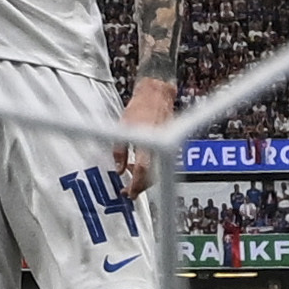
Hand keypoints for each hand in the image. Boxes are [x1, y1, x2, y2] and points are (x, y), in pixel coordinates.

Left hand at [117, 79, 175, 202]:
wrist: (158, 95)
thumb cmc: (139, 109)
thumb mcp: (122, 128)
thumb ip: (119, 150)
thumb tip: (118, 170)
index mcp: (147, 142)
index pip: (142, 170)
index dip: (135, 184)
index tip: (128, 193)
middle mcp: (160, 146)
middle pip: (153, 175)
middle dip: (140, 186)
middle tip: (128, 192)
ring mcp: (167, 146)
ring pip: (158, 171)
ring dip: (144, 179)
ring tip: (130, 181)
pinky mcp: (170, 145)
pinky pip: (160, 163)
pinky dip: (150, 170)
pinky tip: (138, 168)